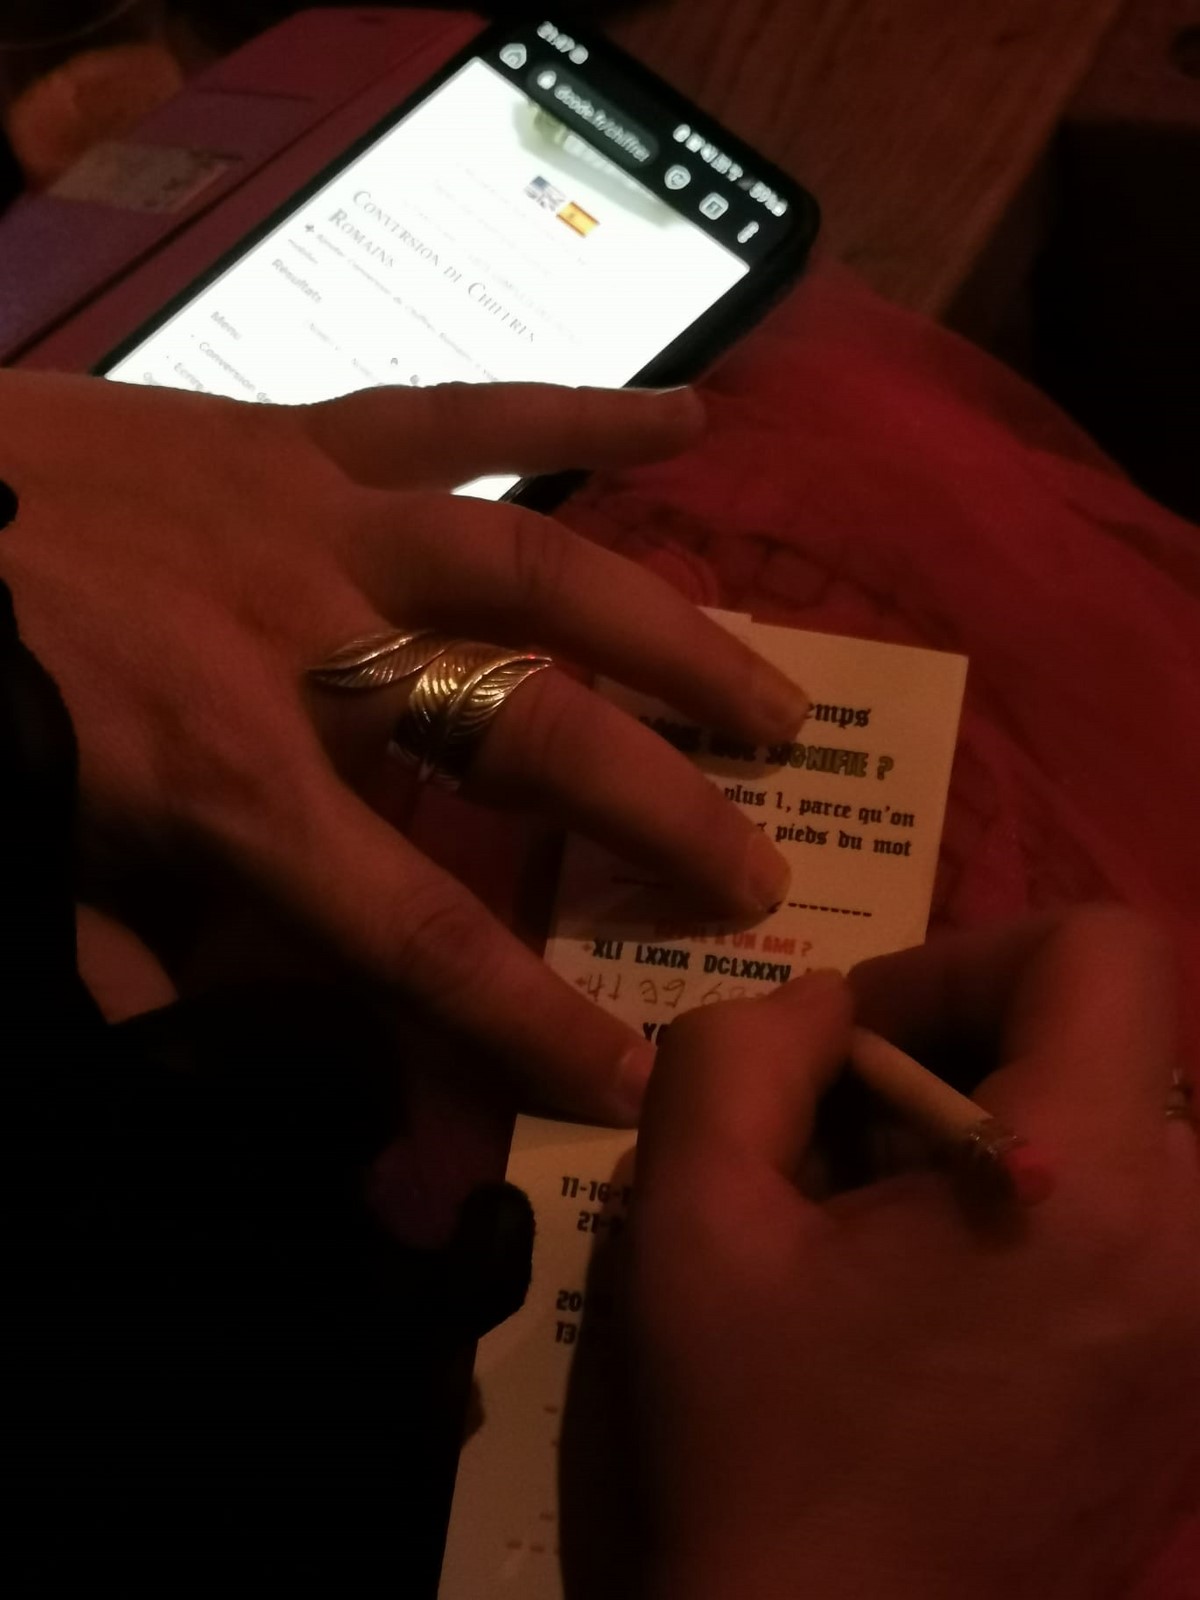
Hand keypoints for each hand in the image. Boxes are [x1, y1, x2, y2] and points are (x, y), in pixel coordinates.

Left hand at [0, 372, 805, 1121]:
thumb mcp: (16, 853)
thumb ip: (130, 966)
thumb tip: (232, 1064)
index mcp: (225, 776)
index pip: (409, 926)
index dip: (523, 1015)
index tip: (628, 1074)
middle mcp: (304, 645)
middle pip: (523, 733)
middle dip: (653, 813)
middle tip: (760, 873)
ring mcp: (313, 519)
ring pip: (532, 570)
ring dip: (668, 638)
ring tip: (774, 700)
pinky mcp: (290, 432)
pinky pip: (456, 414)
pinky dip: (575, 415)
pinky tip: (688, 422)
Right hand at [631, 909, 1199, 1599]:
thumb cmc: (760, 1448)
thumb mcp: (690, 1220)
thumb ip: (737, 1054)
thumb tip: (821, 1008)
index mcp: (1091, 1185)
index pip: (1103, 950)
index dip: (966, 956)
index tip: (858, 1046)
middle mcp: (1194, 1248)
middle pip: (1109, 1043)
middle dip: (968, 1050)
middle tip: (847, 1135)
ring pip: (1120, 1136)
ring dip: (997, 1131)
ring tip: (880, 1222)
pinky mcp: (1189, 1400)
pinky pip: (1135, 1232)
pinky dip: (1037, 1212)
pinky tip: (936, 1302)